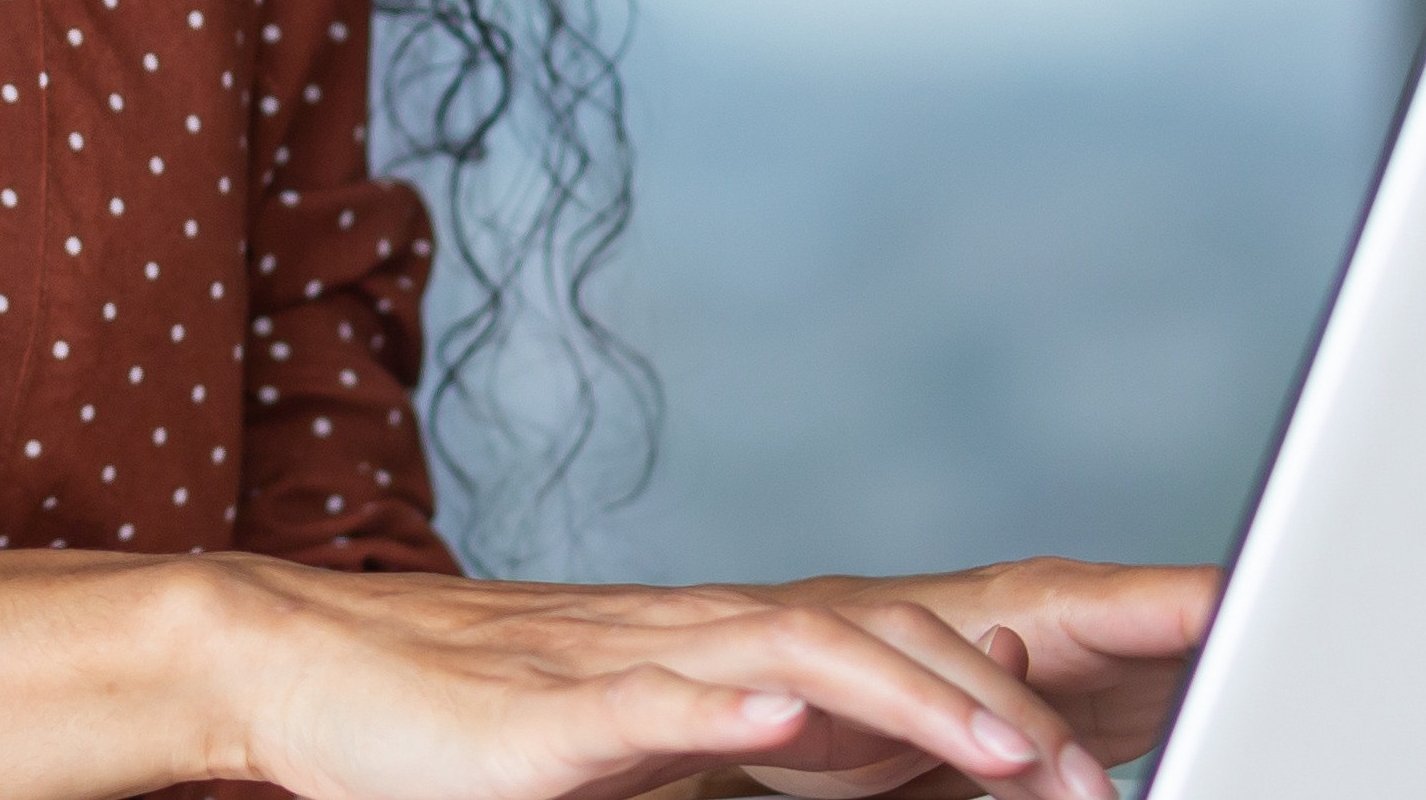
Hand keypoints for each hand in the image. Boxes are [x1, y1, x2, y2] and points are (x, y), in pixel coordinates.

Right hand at [193, 558, 1142, 799]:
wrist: (308, 676)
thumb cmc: (475, 734)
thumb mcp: (646, 758)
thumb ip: (748, 759)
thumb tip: (852, 768)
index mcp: (736, 656)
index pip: (907, 646)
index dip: (1021, 684)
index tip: (1117, 743)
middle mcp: (701, 640)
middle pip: (888, 641)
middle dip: (1011, 711)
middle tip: (1104, 786)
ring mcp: (625, 671)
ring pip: (798, 660)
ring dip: (917, 707)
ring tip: (1014, 760)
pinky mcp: (545, 722)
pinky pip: (650, 706)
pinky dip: (725, 711)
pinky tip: (786, 721)